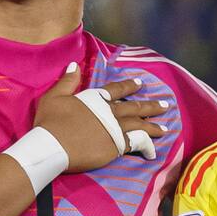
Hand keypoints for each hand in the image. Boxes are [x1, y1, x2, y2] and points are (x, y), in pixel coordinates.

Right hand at [34, 65, 166, 172]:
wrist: (53, 145)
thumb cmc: (50, 122)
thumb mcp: (54, 96)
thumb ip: (67, 81)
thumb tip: (74, 65)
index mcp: (96, 98)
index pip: (116, 89)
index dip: (129, 86)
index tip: (141, 84)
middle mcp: (109, 112)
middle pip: (134, 107)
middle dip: (151, 105)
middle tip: (165, 105)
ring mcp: (115, 129)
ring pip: (140, 125)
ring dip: (154, 126)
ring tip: (166, 128)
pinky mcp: (117, 146)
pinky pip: (138, 144)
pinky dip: (147, 146)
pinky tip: (153, 150)